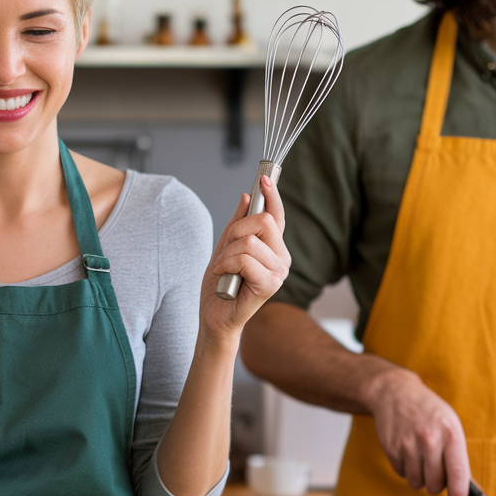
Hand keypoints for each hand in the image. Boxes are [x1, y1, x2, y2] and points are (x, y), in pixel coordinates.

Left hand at [200, 176, 290, 338]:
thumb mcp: (225, 247)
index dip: (272, 195)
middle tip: (225, 249)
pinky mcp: (270, 285)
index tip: (264, 178)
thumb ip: (237, 224)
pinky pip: (245, 260)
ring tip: (222, 269)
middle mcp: (281, 258)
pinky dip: (226, 265)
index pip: (277, 215)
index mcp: (273, 247)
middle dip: (237, 231)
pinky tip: (223, 277)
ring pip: (250, 242)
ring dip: (227, 254)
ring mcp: (278, 272)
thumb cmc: (221, 285)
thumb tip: (247, 197)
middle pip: (265, 222)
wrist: (215, 317)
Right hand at [367, 367, 470, 495]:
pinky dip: (406, 469)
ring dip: (420, 478)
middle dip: (437, 484)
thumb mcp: (450, 425)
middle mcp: (430, 439)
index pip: (457, 473)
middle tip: (435, 470)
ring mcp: (408, 444)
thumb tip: (463, 489)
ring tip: (421, 459)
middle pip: (435, 484)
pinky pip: (402, 474)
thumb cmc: (428, 411)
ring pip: (417, 483)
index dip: (458, 495)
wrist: (394, 392)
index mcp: (450, 433)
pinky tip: (407, 452)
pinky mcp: (392, 448)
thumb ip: (456, 455)